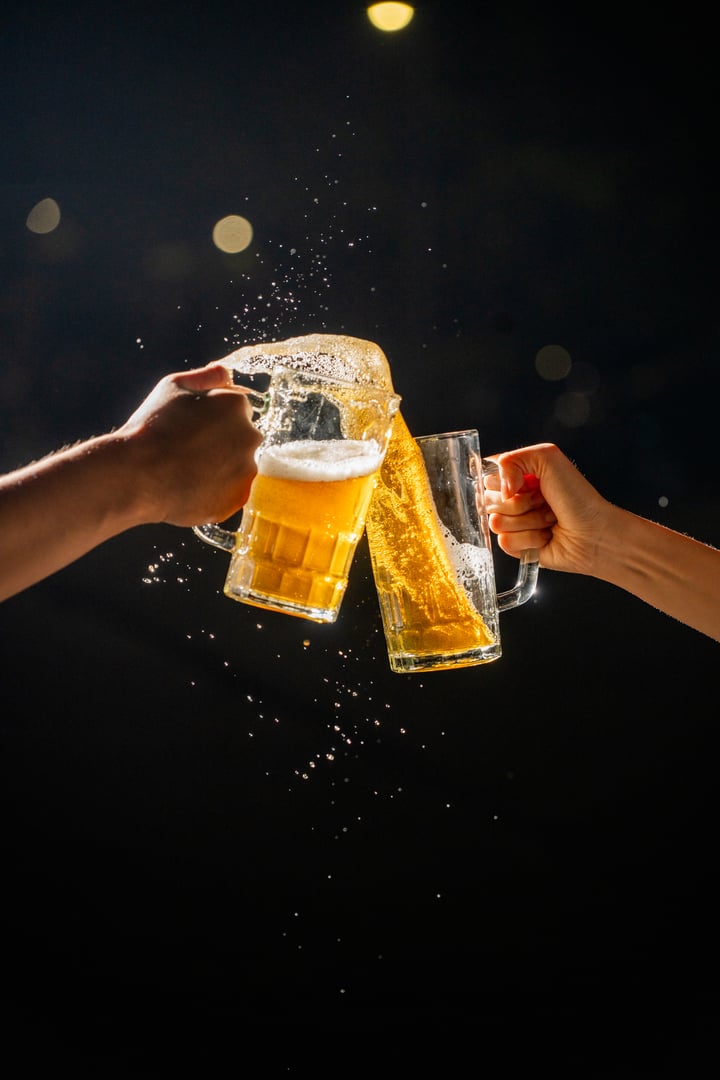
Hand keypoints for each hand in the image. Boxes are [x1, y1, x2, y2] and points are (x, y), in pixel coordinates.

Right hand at [120, 362, 262, 526]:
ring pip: (238, 468)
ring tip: (187, 472)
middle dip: (221, 442)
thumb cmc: (152, 428)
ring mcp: (246, 471)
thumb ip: (205, 377)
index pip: (236, 409)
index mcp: (237, 406)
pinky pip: (231, 493)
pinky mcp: (237, 500)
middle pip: (241, 438)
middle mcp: (250, 437)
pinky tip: (191, 488)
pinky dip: (215, 493)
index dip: (213, 417)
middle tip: (187, 451)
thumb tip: (224, 374)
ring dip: (220, 469)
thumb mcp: (172, 386)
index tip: (192, 427)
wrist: (137, 475)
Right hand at [483, 442, 610, 575]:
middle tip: (543, 502)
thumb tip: (500, 488)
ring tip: (548, 519)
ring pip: (496, 523)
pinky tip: (545, 536)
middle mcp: (513, 499)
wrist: (594, 533)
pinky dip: (529, 539)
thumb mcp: (548, 458)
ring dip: (528, 521)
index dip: (505, 481)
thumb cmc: (578, 497)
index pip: (488, 476)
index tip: (529, 483)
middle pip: (488, 501)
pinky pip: (505, 543)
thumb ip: (512, 459)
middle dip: (519, 502)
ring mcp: (514, 523)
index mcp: (517, 475)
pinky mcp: (517, 546)